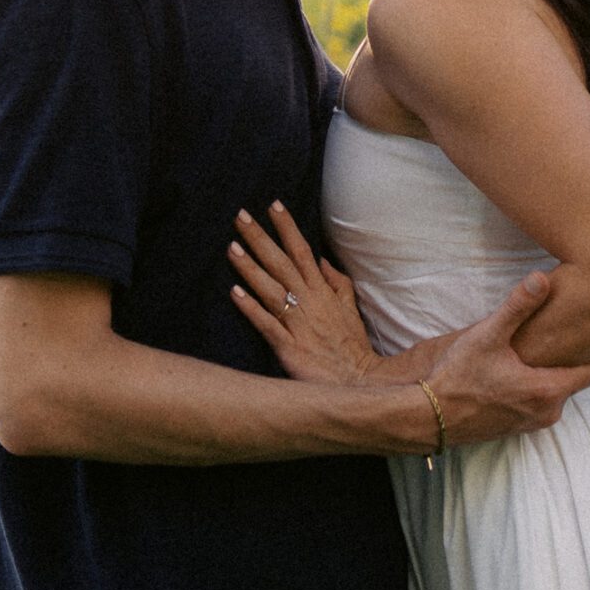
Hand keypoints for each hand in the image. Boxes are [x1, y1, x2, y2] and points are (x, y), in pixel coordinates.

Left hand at [230, 202, 379, 384]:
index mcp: (322, 291)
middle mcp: (309, 302)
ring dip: (251, 268)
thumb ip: (337, 282)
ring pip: (271, 289)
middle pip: (281, 263)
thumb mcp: (350, 308)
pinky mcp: (289, 347)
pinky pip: (267, 324)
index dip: (288, 228)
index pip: (302, 251)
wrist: (358, 383)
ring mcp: (298, 324)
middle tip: (240, 216)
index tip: (273, 205)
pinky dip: (251, 309)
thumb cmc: (351, 346)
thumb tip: (322, 260)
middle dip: (261, 238)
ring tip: (231, 246)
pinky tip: (235, 293)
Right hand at [423, 272, 589, 444]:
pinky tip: (529, 367)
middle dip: (581, 357)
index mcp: (547, 390)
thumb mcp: (487, 336)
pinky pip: (543, 402)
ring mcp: (533, 424)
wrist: (428, 416)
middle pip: (579, 380)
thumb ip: (517, 306)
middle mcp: (547, 412)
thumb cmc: (457, 377)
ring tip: (557, 344)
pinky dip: (543, 384)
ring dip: (559, 371)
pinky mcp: (519, 428)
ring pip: (559, 391)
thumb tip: (542, 278)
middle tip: (585, 329)